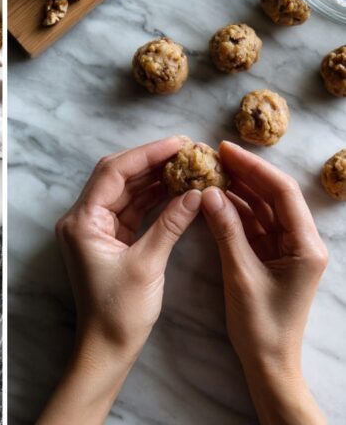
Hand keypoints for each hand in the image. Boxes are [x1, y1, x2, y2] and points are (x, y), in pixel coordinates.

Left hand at [38, 137, 200, 424]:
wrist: (106, 351)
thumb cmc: (119, 313)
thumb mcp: (147, 266)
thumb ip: (170, 225)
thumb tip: (195, 193)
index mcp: (82, 220)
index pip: (113, 172)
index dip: (146, 154)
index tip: (177, 143)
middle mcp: (83, 218)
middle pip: (118, 175)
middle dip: (151, 161)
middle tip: (185, 150)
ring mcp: (96, 227)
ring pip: (126, 190)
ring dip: (154, 178)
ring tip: (186, 165)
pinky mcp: (109, 239)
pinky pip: (131, 208)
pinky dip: (153, 198)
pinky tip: (176, 189)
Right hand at [202, 141, 327, 424]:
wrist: (269, 366)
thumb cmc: (261, 327)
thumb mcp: (241, 275)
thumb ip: (227, 231)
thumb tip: (209, 192)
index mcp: (306, 246)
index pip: (282, 193)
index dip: (255, 168)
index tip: (226, 150)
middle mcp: (301, 242)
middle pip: (273, 195)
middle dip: (245, 173)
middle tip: (214, 154)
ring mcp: (286, 249)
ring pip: (263, 208)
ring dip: (238, 189)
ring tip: (211, 170)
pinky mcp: (272, 257)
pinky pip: (254, 224)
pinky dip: (235, 210)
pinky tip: (215, 197)